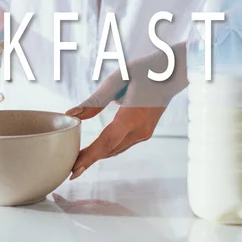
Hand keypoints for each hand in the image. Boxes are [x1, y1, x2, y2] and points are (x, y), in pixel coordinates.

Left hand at [65, 42, 188, 179]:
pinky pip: (122, 144)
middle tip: (68, 169)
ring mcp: (145, 132)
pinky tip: (94, 151)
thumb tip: (71, 115)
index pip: (107, 142)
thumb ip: (95, 101)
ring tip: (76, 162)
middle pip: (109, 149)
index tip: (73, 170)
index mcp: (133, 116)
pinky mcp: (145, 131)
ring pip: (115, 149)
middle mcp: (140, 129)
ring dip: (97, 156)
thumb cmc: (144, 70)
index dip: (89, 157)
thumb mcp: (116, 80)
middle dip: (88, 160)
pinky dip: (106, 149)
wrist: (174, 70)